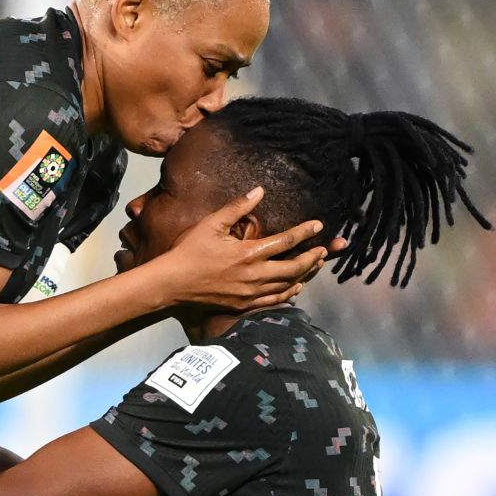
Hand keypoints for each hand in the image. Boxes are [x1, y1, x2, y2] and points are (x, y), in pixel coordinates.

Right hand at [152, 187, 336, 311]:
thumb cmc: (189, 251)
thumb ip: (237, 207)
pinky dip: (289, 293)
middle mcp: (254, 275)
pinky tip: (296, 287)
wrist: (172, 283)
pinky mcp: (244, 304)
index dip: (304, 233)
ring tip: (315, 265)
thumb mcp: (212, 223)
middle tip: (323, 250)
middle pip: (294, 267)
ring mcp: (250, 293)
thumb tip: (259, 191)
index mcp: (248, 253)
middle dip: (312, 258)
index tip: (318, 226)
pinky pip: (274, 300)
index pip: (285, 241)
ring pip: (287, 285)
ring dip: (304, 274)